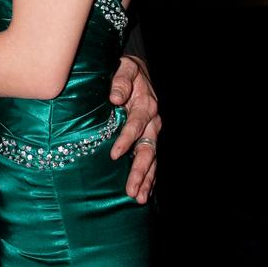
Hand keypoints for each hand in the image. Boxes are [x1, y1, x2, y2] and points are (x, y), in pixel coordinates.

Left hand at [108, 54, 160, 203]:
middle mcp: (153, 121)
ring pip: (151, 159)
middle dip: (140, 170)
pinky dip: (150, 177)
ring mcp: (153, 131)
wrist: (137, 71)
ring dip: (146, 179)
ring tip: (138, 198)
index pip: (135, 125)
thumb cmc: (126, 70)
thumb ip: (120, 81)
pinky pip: (152, 160)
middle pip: (147, 149)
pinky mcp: (150, 137)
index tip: (115, 154)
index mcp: (146, 104)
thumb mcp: (124, 68)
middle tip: (131, 189)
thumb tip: (115, 98)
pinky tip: (144, 193)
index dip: (126, 140)